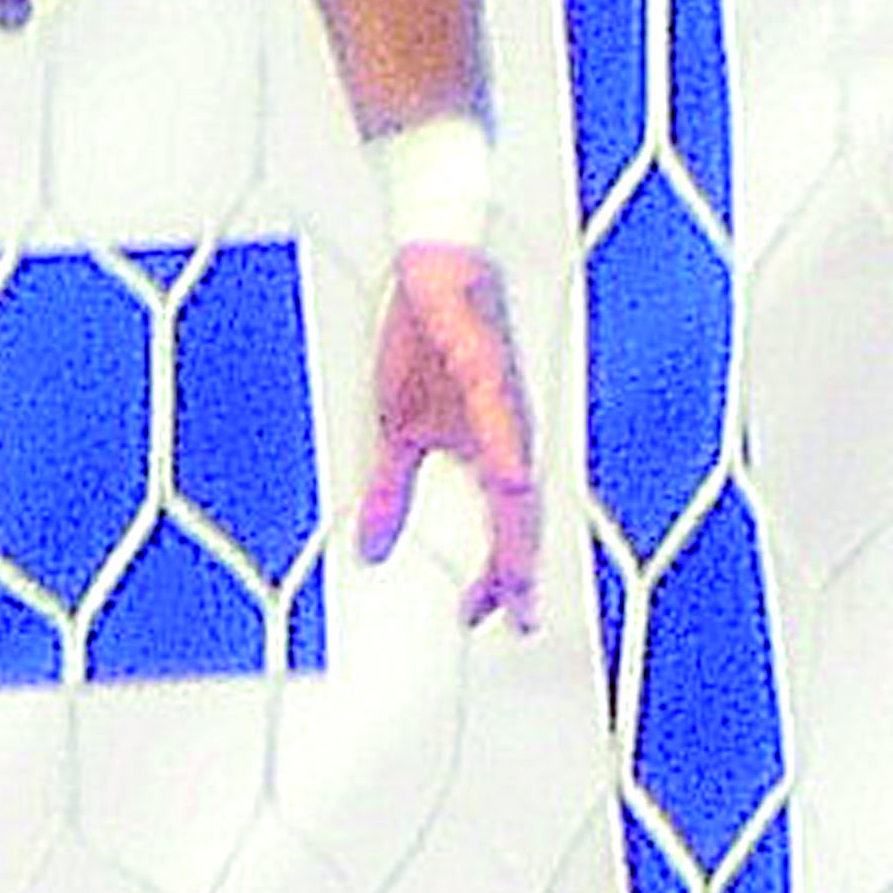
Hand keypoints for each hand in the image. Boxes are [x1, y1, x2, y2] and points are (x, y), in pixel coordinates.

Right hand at [349, 243, 540, 624]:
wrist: (432, 274)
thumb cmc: (427, 344)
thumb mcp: (397, 433)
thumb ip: (390, 493)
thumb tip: (372, 546)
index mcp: (489, 453)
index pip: (502, 528)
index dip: (499, 576)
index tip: (488, 617)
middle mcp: (507, 436)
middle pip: (520, 518)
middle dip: (517, 572)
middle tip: (514, 618)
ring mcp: (502, 405)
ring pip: (519, 479)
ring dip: (518, 528)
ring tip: (515, 573)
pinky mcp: (488, 367)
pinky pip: (503, 417)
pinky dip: (507, 451)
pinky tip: (508, 479)